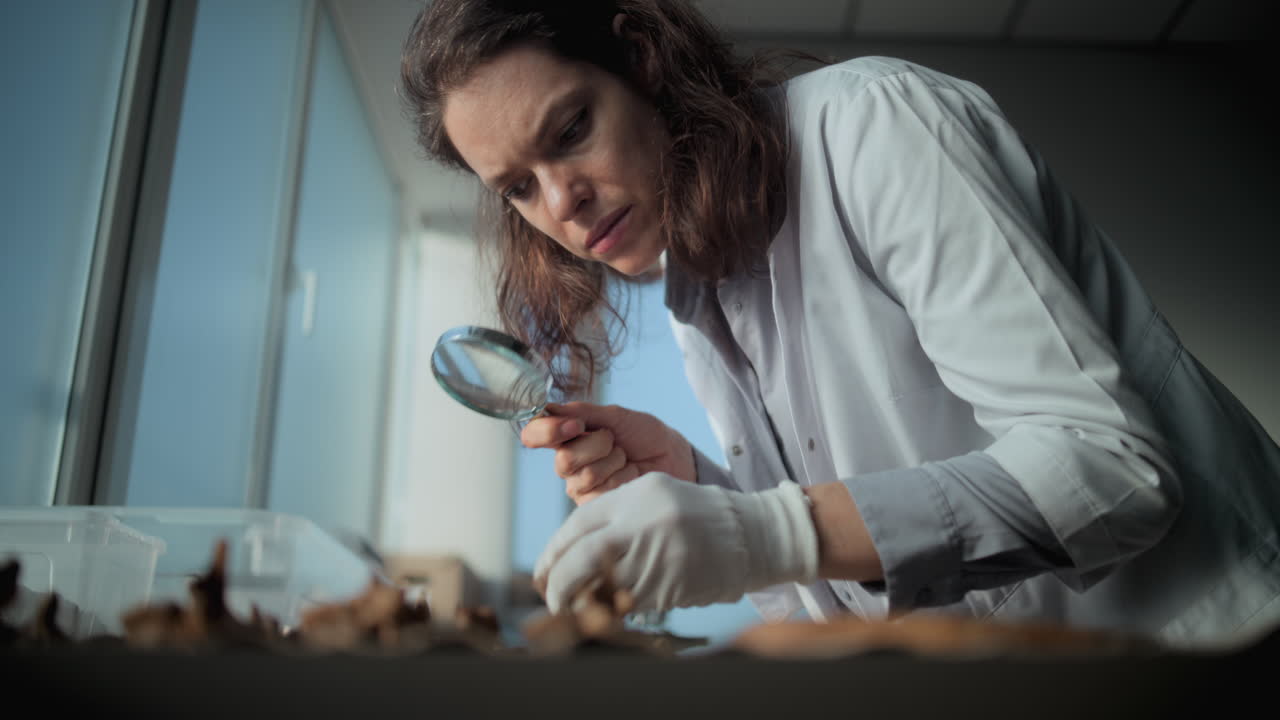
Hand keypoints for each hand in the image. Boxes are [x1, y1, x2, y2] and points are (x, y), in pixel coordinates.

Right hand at [520, 402, 694, 504]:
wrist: (675, 459)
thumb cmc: (646, 435)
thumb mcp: (617, 416)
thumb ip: (584, 413)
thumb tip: (550, 409)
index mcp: (567, 436)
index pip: (534, 434)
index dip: (547, 431)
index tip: (576, 425)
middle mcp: (568, 463)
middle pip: (563, 459)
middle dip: (597, 446)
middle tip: (616, 441)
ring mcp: (580, 487)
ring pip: (584, 477)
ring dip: (613, 462)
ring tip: (627, 459)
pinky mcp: (595, 507)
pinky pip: (598, 494)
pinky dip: (621, 479)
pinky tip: (630, 476)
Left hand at [533, 472, 819, 612]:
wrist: (752, 535)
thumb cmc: (698, 516)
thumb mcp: (655, 497)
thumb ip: (616, 516)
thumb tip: (572, 550)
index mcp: (635, 495)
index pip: (577, 525)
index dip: (553, 553)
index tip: (544, 571)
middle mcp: (642, 523)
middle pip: (580, 557)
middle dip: (557, 582)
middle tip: (550, 598)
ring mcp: (656, 555)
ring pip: (600, 586)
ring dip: (581, 603)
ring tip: (575, 608)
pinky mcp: (670, 584)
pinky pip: (627, 603)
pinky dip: (610, 610)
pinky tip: (607, 610)